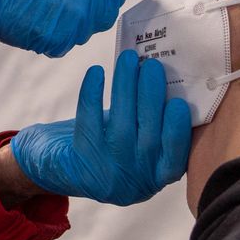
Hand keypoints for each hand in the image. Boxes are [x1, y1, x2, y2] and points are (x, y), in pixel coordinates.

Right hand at [0, 0, 128, 56]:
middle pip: (105, 13)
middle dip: (88, 15)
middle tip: (60, 9)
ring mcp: (78, 12)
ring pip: (84, 31)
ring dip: (67, 27)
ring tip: (40, 12)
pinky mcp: (63, 35)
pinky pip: (64, 44)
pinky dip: (50, 39)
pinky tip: (33, 23)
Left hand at [9, 50, 191, 204]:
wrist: (60, 168)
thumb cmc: (112, 143)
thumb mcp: (140, 140)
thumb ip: (156, 118)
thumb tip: (170, 75)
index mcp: (159, 175)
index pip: (175, 157)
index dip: (178, 131)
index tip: (179, 102)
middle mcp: (136, 181)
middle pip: (148, 137)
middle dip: (151, 98)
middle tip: (152, 65)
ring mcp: (108, 175)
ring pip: (121, 127)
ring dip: (125, 88)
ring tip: (127, 59)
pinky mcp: (81, 164)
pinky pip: (88, 124)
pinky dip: (92, 95)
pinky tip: (96, 72)